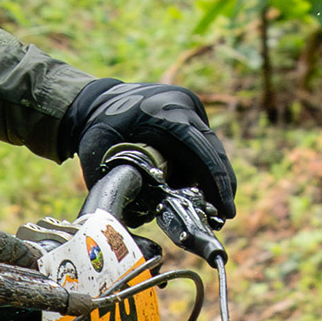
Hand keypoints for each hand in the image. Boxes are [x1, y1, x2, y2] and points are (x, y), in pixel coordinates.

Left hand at [62, 80, 234, 218]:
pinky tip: (194, 191)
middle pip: (213, 150)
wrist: (96, 100)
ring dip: (210, 178)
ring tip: (210, 210)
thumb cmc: (96, 126)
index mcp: (165, 113)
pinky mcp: (188, 115)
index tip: (225, 207)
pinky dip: (199, 167)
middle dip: (221, 184)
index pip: (200, 148)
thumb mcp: (98, 152)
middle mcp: (183, 106)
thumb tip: (134, 220)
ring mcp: (188, 108)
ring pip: (209, 149)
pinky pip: (200, 144)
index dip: (215, 179)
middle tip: (225, 215)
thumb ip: (114, 184)